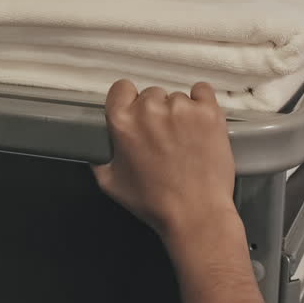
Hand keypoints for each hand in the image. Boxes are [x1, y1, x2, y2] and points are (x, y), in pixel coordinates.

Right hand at [92, 80, 236, 240]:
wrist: (195, 214)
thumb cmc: (154, 202)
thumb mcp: (110, 183)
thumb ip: (98, 157)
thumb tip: (96, 147)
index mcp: (122, 122)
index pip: (121, 88)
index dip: (129, 102)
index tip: (137, 114)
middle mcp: (150, 110)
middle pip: (151, 94)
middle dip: (156, 113)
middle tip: (163, 138)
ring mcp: (181, 109)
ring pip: (177, 98)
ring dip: (179, 114)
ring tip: (184, 141)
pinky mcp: (208, 112)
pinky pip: (203, 91)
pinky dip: (201, 103)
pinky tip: (200, 123)